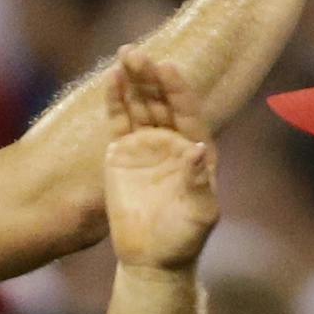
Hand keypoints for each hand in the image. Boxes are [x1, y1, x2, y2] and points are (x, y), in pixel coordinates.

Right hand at [103, 47, 217, 270]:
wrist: (152, 259)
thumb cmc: (183, 239)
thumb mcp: (200, 214)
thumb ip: (199, 182)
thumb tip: (198, 150)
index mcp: (198, 150)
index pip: (188, 112)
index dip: (178, 90)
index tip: (168, 69)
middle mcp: (173, 141)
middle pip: (162, 101)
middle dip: (151, 77)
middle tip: (138, 53)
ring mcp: (146, 144)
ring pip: (140, 104)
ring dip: (133, 80)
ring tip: (125, 55)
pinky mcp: (121, 153)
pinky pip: (119, 121)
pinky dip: (115, 101)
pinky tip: (113, 80)